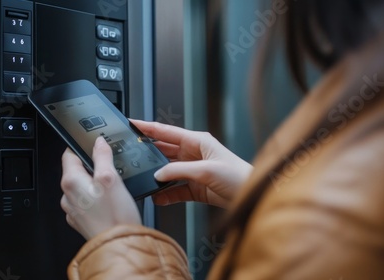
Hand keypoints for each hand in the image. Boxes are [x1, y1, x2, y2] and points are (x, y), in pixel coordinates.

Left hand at [60, 137, 141, 239]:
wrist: (118, 247)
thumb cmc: (114, 217)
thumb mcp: (111, 178)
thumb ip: (102, 156)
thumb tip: (98, 142)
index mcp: (71, 182)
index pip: (68, 155)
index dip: (80, 147)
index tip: (92, 145)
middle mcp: (67, 196)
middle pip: (76, 171)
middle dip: (91, 167)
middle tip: (109, 168)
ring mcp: (73, 210)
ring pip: (82, 188)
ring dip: (94, 184)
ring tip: (111, 188)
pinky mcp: (82, 221)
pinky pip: (86, 203)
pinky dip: (95, 199)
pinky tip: (109, 202)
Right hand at [131, 119, 252, 207]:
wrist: (251, 196)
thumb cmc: (239, 176)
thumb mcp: (206, 170)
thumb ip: (179, 170)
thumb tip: (159, 173)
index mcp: (197, 141)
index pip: (166, 132)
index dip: (148, 127)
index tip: (133, 123)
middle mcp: (194, 154)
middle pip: (164, 151)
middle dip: (149, 153)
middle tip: (132, 154)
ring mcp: (193, 171)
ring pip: (168, 171)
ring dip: (157, 176)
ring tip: (144, 179)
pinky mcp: (195, 187)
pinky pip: (175, 189)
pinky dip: (166, 194)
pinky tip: (158, 197)